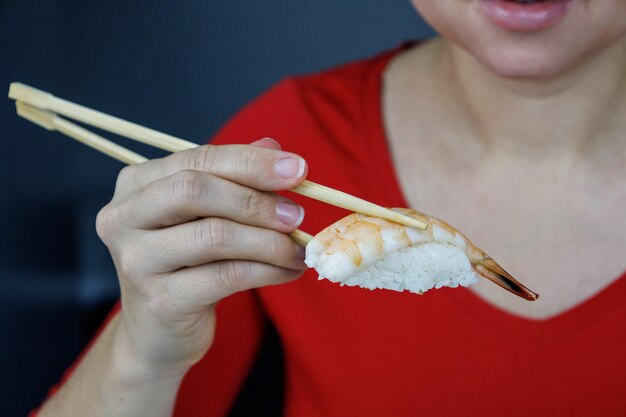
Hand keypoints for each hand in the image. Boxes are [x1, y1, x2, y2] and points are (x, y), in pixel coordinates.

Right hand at [96, 138, 306, 375]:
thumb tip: (275, 146)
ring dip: (269, 241)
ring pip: (214, 236)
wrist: (159, 331)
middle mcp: (124, 218)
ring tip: (300, 248)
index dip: (251, 162)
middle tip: (296, 215)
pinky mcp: (160, 301)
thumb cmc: (187, 262)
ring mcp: (136, 261)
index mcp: (136, 185)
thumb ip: (234, 177)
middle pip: (195, 191)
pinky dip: (268, 270)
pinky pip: (226, 276)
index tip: (299, 169)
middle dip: (255, 200)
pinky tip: (289, 270)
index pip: (198, 159)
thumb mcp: (206, 214)